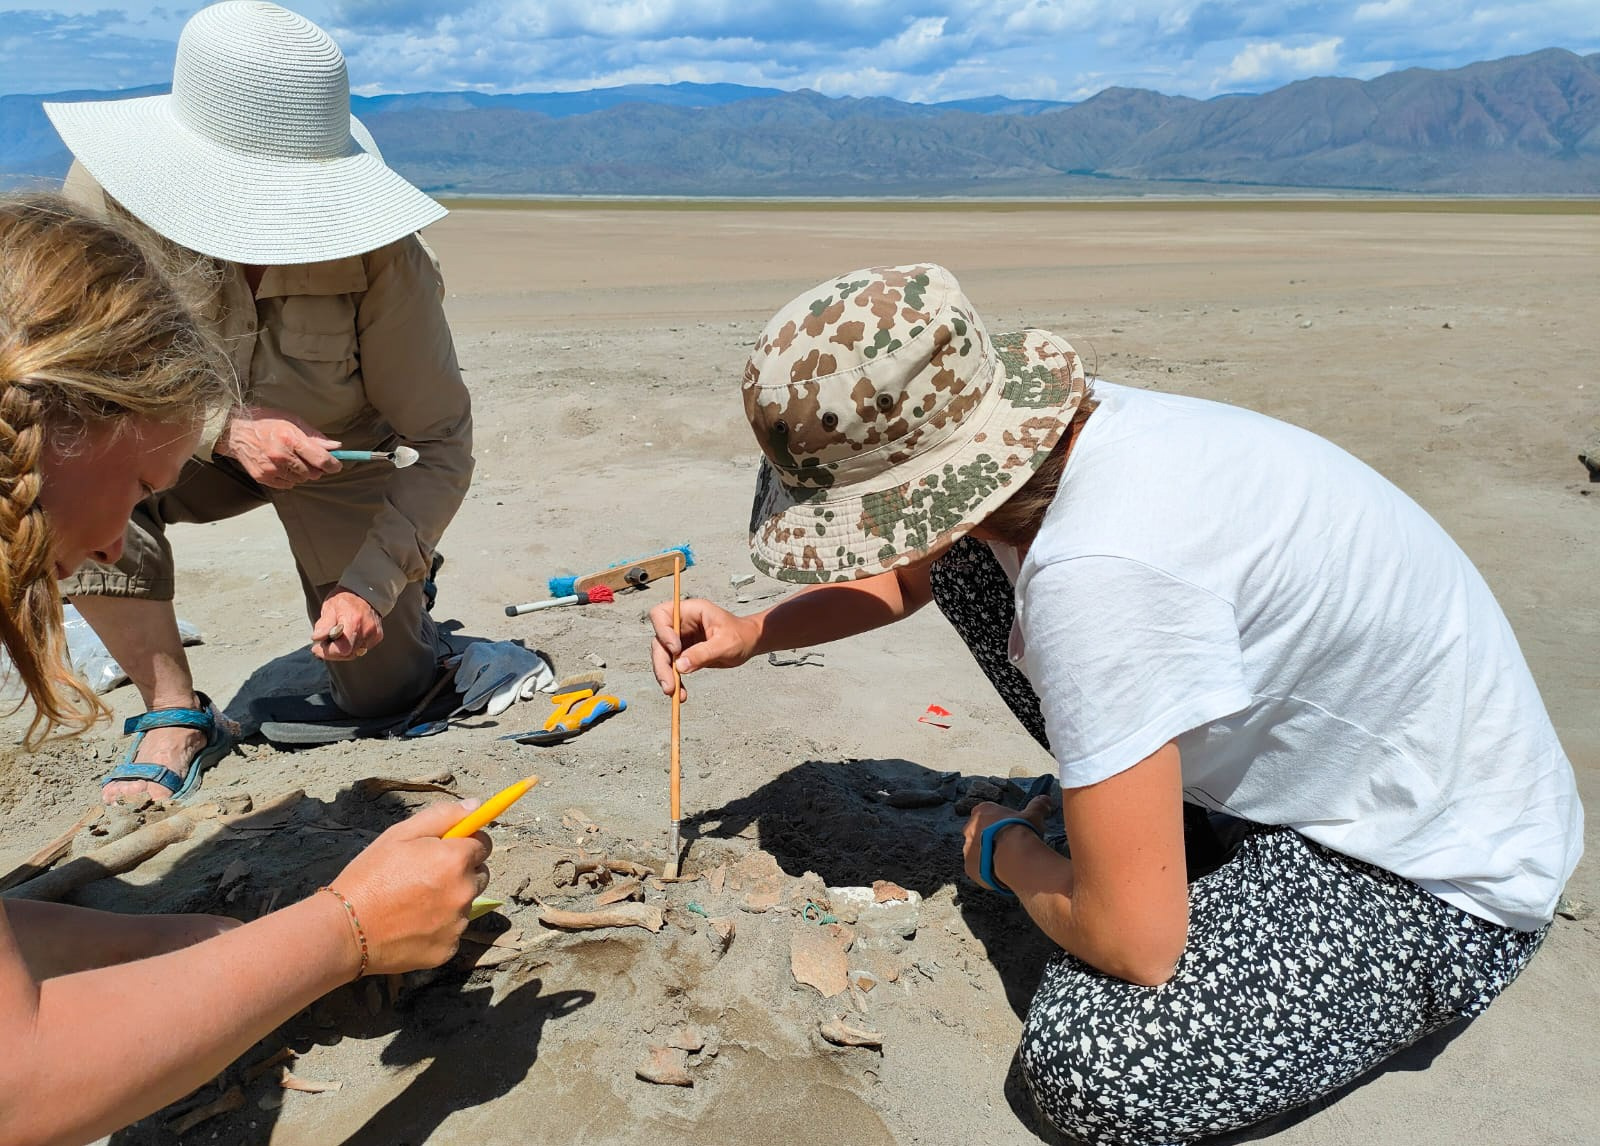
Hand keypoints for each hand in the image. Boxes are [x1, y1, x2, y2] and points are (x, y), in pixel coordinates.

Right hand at [215, 405, 341, 488]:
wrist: (236, 432)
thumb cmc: (266, 423)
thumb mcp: (292, 421)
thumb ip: (315, 436)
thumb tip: (336, 447)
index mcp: (290, 439)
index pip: (320, 459)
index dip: (333, 465)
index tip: (336, 465)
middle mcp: (280, 456)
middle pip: (312, 473)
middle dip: (315, 467)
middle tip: (308, 458)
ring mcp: (270, 468)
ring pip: (301, 479)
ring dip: (301, 472)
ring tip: (291, 459)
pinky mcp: (263, 477)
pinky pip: (288, 484)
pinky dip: (289, 477)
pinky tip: (281, 465)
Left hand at [312, 589, 382, 660]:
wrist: (365, 592)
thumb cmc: (345, 600)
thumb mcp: (330, 607)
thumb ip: (324, 624)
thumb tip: (317, 638)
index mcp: (354, 620)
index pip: (342, 648)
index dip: (328, 652)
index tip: (316, 648)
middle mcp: (367, 629)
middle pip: (347, 654)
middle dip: (332, 652)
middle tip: (323, 643)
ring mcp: (374, 634)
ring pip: (354, 654)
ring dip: (341, 651)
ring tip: (333, 640)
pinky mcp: (377, 637)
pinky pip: (361, 650)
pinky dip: (351, 647)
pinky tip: (345, 638)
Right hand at [326, 800, 491, 974]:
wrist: (345, 930)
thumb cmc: (369, 876)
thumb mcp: (399, 835)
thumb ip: (442, 816)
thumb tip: (476, 806)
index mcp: (455, 860)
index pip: (483, 844)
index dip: (465, 844)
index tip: (446, 849)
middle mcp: (464, 892)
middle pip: (479, 875)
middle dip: (460, 872)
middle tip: (425, 877)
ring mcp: (457, 924)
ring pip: (465, 904)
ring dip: (449, 901)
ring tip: (411, 903)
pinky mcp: (447, 949)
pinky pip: (452, 931)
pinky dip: (438, 928)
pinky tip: (410, 925)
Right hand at [649, 598, 760, 697]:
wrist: (750, 643)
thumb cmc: (741, 635)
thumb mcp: (725, 644)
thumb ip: (703, 653)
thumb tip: (680, 667)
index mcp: (690, 611)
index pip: (661, 614)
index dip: (663, 632)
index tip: (676, 650)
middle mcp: (681, 624)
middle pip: (659, 641)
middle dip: (661, 664)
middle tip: (669, 685)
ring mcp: (681, 639)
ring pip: (662, 657)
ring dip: (666, 676)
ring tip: (674, 693)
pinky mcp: (683, 654)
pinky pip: (672, 668)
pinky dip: (675, 681)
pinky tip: (681, 694)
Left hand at [962, 796, 1051, 889]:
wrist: (1013, 857)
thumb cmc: (1021, 832)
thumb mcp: (1033, 815)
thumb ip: (1038, 806)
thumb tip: (1046, 800)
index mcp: (983, 811)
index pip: (988, 812)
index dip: (1000, 820)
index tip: (1010, 828)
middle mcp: (970, 828)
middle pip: (980, 831)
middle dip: (991, 837)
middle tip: (1008, 845)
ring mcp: (967, 848)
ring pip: (977, 851)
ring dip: (988, 854)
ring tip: (1006, 861)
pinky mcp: (969, 867)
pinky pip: (977, 868)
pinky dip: (986, 870)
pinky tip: (1000, 872)